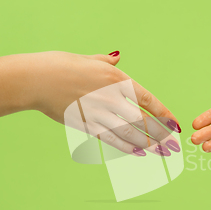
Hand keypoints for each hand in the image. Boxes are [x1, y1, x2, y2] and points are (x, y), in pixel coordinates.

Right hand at [17, 51, 181, 155]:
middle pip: (142, 120)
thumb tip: (118, 56)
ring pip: (129, 133)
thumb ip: (107, 61)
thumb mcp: (88, 59)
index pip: (147, 100)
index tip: (174, 124)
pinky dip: (126, 147)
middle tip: (173, 145)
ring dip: (147, 144)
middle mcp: (110, 97)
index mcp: (115, 79)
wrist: (35, 79)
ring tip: (160, 152)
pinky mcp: (85, 124)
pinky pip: (110, 139)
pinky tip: (138, 153)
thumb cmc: (61, 65)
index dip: (163, 113)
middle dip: (160, 134)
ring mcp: (98, 113)